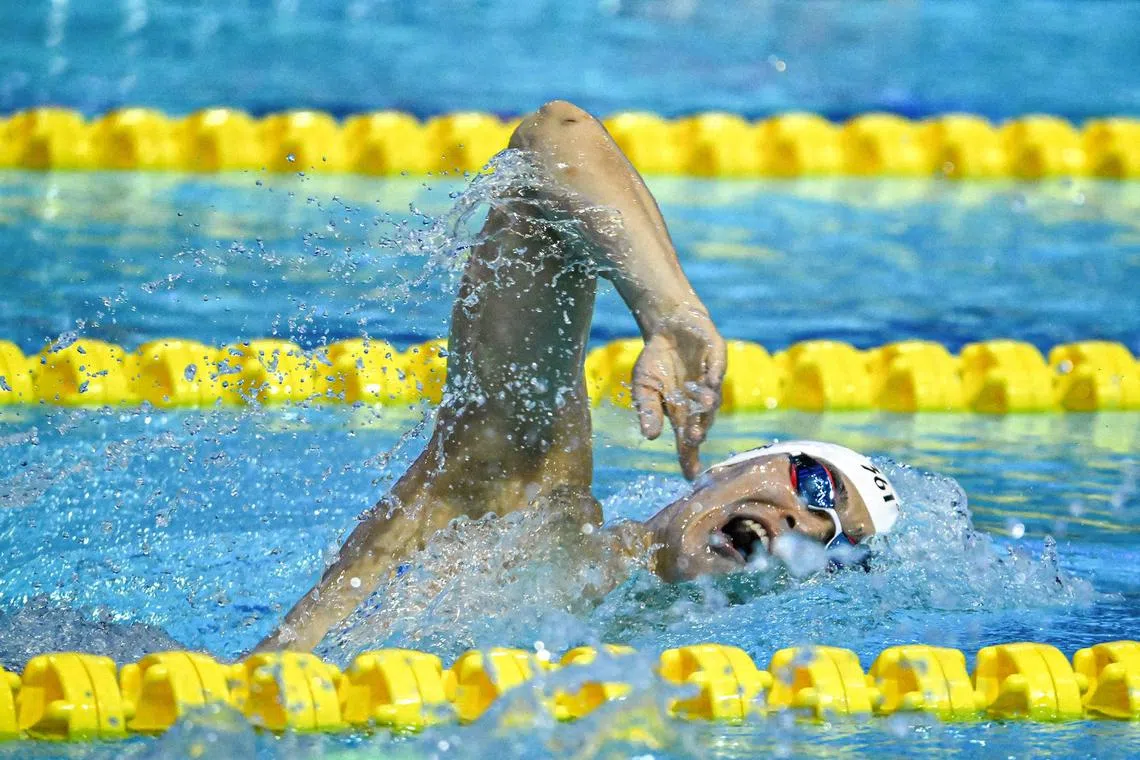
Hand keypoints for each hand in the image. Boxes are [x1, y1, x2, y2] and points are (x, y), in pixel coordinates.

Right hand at [631, 306, 725, 478]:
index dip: (689, 457)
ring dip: (706, 402)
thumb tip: (649, 436)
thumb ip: (647, 409)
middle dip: (697, 429)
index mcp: (681, 413)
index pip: (686, 441)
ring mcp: (709, 381)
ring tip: (700, 404)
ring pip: (712, 398)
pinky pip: (716, 370)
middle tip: (693, 438)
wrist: (668, 327)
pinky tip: (708, 381)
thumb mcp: (643, 386)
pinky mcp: (716, 360)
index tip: (691, 476)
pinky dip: (712, 376)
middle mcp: (698, 402)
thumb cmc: (656, 361)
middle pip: (702, 421)